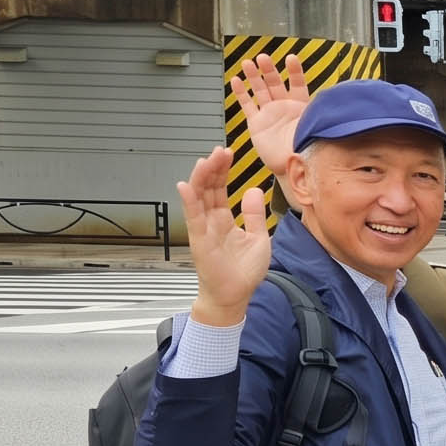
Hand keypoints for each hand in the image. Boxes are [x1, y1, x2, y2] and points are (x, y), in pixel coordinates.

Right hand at [178, 148, 271, 325]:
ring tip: (206, 160)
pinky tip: (186, 186)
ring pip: (198, 198)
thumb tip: (253, 190)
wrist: (236, 296)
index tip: (228, 153)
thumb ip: (255, 214)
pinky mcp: (200, 241)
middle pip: (208, 189)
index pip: (220, 189)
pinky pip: (193, 218)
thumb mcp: (259, 237)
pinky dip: (189, 202)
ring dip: (201, 178)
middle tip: (220, 150)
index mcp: (224, 219)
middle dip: (213, 168)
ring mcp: (203, 230)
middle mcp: (211, 221)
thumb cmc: (244, 271)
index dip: (223, 171)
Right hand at [229, 53, 312, 175]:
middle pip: (275, 83)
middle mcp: (285, 107)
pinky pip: (247, 106)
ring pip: (260, 90)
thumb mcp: (318, 125)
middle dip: (268, 70)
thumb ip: (321, 111)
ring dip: (253, 76)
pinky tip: (236, 80)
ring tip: (247, 62)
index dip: (294, 71)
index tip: (291, 58)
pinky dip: (241, 93)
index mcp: (302, 106)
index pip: (298, 83)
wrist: (296, 165)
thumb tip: (339, 98)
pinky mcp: (257, 124)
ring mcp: (270, 114)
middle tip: (262, 57)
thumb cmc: (310, 148)